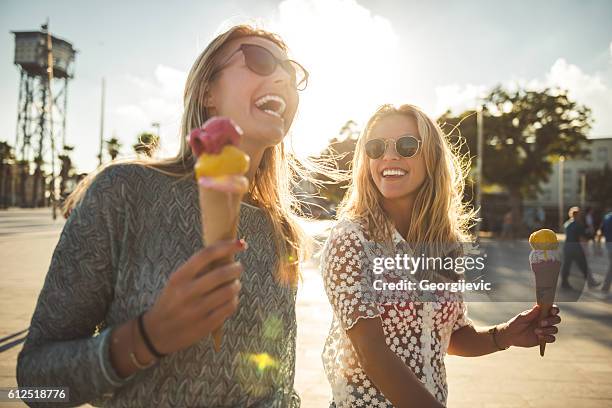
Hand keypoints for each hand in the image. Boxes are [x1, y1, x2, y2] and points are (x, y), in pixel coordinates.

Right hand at [144, 239, 246, 355]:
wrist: (157, 333)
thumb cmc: (171, 302)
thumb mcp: (176, 282)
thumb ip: (197, 269)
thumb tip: (226, 254)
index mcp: (179, 277)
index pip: (207, 254)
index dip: (227, 246)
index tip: (240, 244)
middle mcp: (187, 292)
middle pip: (222, 273)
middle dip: (236, 268)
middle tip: (238, 268)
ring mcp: (197, 310)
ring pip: (229, 291)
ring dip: (236, 285)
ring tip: (234, 285)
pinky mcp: (205, 325)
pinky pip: (229, 307)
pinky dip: (234, 300)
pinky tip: (230, 299)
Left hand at [498, 304, 560, 347]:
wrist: (511, 336)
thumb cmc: (516, 323)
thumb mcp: (521, 318)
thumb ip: (530, 313)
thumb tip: (538, 306)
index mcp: (541, 313)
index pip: (552, 309)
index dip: (555, 309)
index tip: (552, 311)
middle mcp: (545, 320)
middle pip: (556, 319)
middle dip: (551, 321)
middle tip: (541, 323)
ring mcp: (546, 330)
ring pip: (555, 329)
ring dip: (547, 330)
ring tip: (536, 331)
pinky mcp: (545, 339)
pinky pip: (552, 338)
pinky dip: (547, 338)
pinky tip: (539, 337)